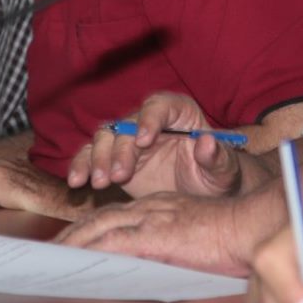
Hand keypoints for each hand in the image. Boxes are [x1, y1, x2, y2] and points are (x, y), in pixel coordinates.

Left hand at [56, 193, 250, 275]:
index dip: (89, 228)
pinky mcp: (157, 235)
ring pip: (100, 227)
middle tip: (51, 251)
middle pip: (100, 218)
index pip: (114, 215)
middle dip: (72, 235)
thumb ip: (170, 245)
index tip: (72, 241)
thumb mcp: (193, 237)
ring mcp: (153, 219)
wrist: (250, 227)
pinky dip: (92, 250)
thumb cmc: (231, 236)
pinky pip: (116, 242)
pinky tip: (77, 261)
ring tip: (54, 259)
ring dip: (73, 243)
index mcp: (159, 206)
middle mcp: (151, 207)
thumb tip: (149, 266)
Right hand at [65, 92, 241, 197]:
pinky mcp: (113, 159)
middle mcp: (149, 121)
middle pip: (126, 124)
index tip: (144, 141)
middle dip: (119, 148)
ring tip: (99, 182)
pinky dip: (82, 166)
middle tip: (119, 175)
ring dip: (98, 158)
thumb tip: (207, 142)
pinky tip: (77, 181)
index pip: (159, 106)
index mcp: (179, 112)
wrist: (204, 196)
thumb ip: (218, 157)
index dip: (149, 119)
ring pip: (104, 138)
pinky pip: (91, 157)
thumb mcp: (225, 170)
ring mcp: (128, 140)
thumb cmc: (218, 177)